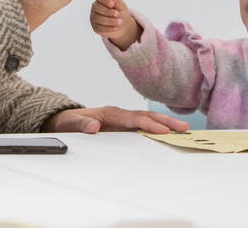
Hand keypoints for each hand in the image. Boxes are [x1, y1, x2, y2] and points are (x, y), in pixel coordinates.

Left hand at [41, 106, 189, 133]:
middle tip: (183, 127)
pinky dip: (158, 129)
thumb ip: (81, 125)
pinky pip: (143, 127)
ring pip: (147, 120)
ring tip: (183, 130)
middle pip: (145, 117)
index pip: (133, 119)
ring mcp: (123, 120)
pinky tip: (169, 134)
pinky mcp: (124, 127)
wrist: (64, 120)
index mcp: (109, 113)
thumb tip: (93, 128)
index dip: (149, 124)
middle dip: (165, 122)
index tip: (163, 130)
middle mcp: (119, 115)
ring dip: (165, 124)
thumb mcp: (69, 124)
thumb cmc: (67, 121)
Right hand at [90, 0, 141, 49]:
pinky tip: (116, 28)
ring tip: (120, 22)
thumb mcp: (121, 6)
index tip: (112, 4)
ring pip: (98, 18)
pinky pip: (99, 28)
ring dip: (110, 21)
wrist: (123, 26)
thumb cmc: (122, 12)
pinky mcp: (95, 27)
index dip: (104, 0)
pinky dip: (108, 28)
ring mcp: (93, 17)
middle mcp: (95, 7)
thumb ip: (115, 0)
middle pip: (96, 7)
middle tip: (118, 14)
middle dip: (108, 11)